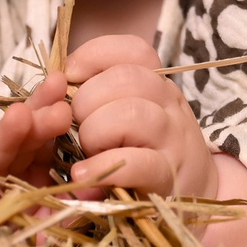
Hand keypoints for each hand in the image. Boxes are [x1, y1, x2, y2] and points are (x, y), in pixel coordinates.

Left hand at [61, 36, 219, 198]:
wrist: (193, 195)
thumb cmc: (146, 150)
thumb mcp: (129, 114)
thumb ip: (97, 96)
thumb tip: (53, 83)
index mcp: (157, 84)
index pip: (134, 50)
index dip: (93, 56)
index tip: (70, 76)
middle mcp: (170, 104)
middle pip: (125, 78)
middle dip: (85, 100)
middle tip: (76, 127)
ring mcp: (173, 140)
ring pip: (130, 113)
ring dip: (94, 132)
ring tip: (85, 152)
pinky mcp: (168, 177)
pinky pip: (135, 163)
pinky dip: (101, 168)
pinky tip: (83, 174)